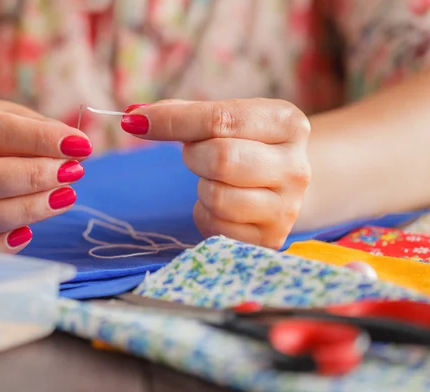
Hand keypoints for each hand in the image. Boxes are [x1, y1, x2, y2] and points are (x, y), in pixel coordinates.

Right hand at [0, 101, 91, 252]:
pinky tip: (28, 232)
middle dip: (32, 177)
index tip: (77, 145)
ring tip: (64, 197)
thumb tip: (77, 149)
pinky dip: (0, 245)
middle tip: (72, 172)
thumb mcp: (12, 118)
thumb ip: (43, 131)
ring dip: (26, 210)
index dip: (37, 139)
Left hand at [120, 99, 310, 248]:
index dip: (173, 121)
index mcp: (288, 124)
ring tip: (215, 180)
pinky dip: (206, 214)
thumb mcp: (229, 120)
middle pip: (221, 159)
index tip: (136, 122)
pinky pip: (216, 227)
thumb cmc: (248, 145)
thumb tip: (133, 117)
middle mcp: (296, 166)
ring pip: (217, 197)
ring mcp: (286, 207)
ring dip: (201, 188)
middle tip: (196, 154)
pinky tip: (220, 204)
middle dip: (194, 156)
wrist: (285, 185)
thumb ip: (184, 114)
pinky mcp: (270, 239)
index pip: (221, 119)